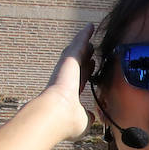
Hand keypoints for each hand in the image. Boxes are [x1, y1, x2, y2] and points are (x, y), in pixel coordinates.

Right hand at [38, 24, 95, 140]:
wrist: (56, 114)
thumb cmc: (67, 123)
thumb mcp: (82, 121)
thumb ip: (87, 117)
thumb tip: (91, 116)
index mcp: (70, 94)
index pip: (80, 79)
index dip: (87, 72)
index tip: (92, 65)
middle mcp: (67, 79)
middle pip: (78, 63)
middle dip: (84, 55)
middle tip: (91, 47)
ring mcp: (67, 68)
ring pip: (76, 51)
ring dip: (83, 41)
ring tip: (89, 31)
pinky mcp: (69, 60)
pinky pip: (78, 44)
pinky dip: (84, 35)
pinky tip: (90, 27)